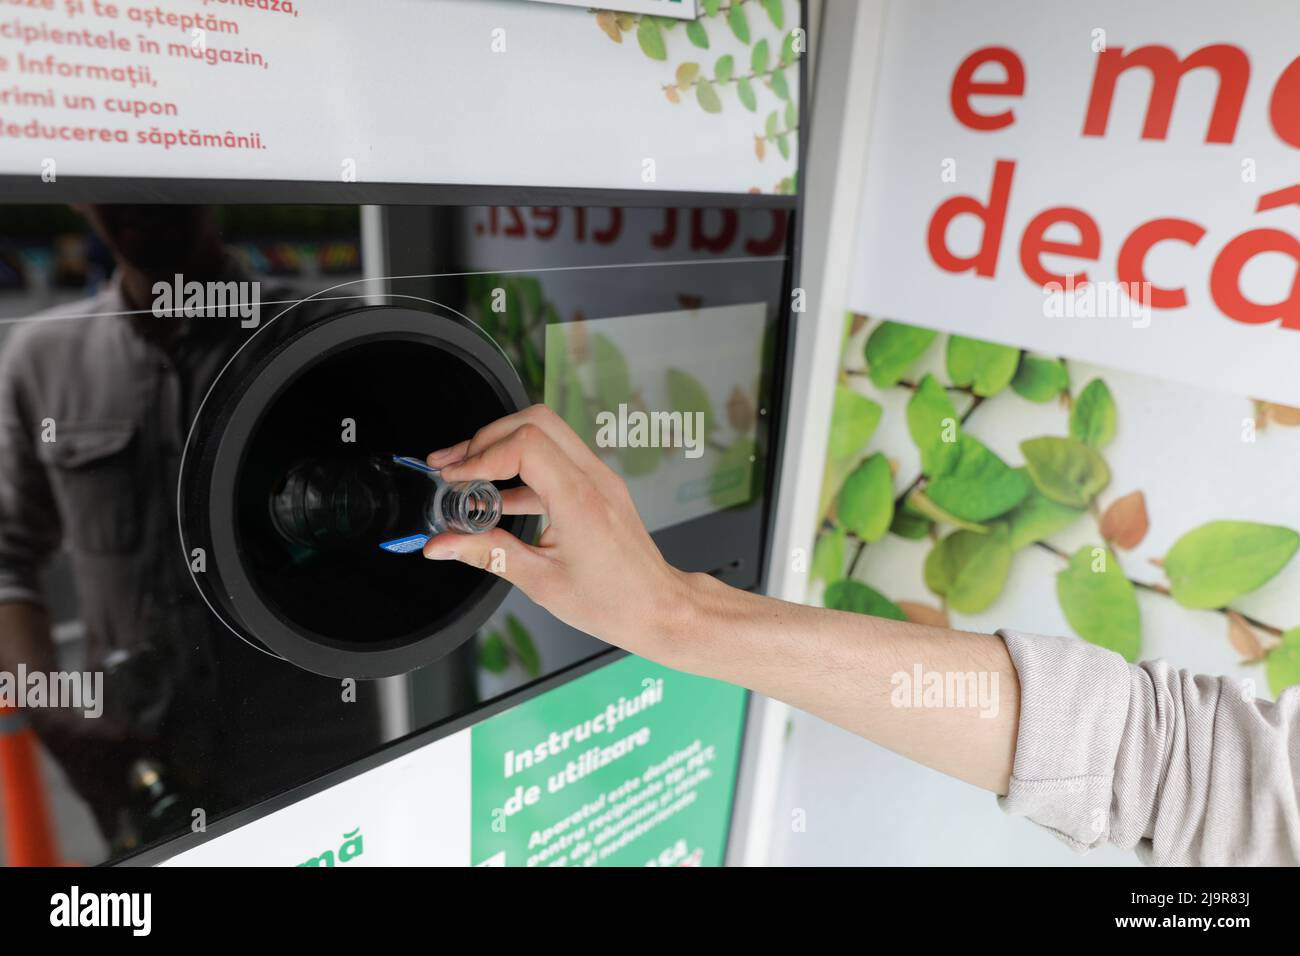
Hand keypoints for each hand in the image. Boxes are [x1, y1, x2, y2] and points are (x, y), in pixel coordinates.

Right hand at [423, 405, 700, 662]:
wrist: (658, 607)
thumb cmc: (613, 602)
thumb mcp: (540, 582)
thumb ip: (488, 554)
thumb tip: (442, 545)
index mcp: (579, 500)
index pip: (524, 445)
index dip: (480, 455)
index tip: (453, 476)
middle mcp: (594, 479)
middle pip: (534, 422)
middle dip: (486, 439)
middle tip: (453, 464)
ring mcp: (599, 478)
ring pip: (546, 433)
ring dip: (503, 448)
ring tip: (466, 476)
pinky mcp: (598, 487)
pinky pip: (556, 458)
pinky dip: (521, 468)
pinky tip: (495, 497)